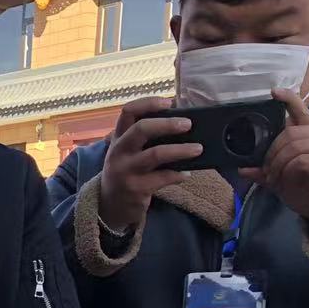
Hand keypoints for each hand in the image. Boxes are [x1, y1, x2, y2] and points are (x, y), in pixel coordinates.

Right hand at [99, 97, 202, 231]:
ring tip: (198, 149)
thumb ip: (143, 136)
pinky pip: (163, 177)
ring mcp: (125, 171)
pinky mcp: (136, 188)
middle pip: (141, 129)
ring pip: (155, 154)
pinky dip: (178, 175)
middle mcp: (119, 152)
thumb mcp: (126, 151)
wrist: (110, 205)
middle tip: (188, 124)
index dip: (148, 103)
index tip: (169, 102)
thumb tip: (180, 119)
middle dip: (167, 124)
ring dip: (180, 150)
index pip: (128, 112)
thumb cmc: (126, 171)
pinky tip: (186, 174)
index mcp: (118, 138)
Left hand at [244, 89, 308, 233]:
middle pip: (290, 133)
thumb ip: (266, 173)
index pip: (303, 112)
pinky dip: (288, 171)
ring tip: (275, 179)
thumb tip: (243, 169)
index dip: (289, 101)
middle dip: (271, 153)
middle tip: (266, 172)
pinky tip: (286, 181)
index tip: (274, 92)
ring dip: (278, 165)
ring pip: (295, 146)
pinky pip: (303, 160)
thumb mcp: (284, 181)